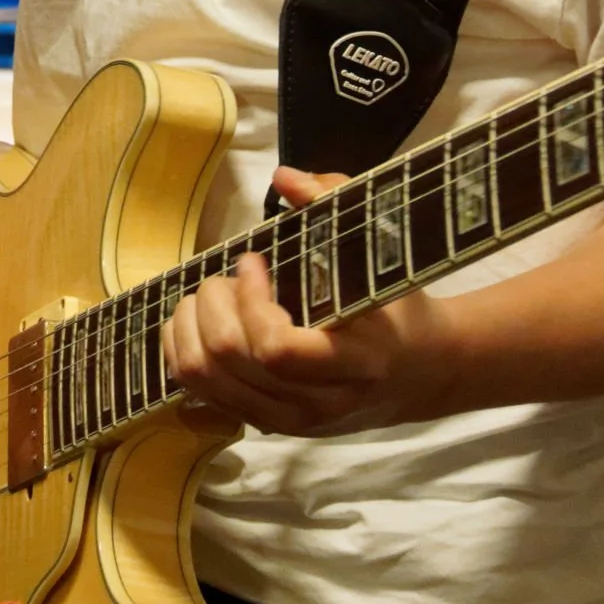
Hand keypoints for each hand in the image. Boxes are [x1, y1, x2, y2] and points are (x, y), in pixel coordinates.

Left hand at [165, 167, 458, 436]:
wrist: (419, 373)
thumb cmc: (396, 306)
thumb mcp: (383, 252)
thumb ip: (337, 206)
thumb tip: (284, 178)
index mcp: (356, 363)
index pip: (278, 351)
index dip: (250, 301)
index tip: (254, 260)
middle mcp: (319, 404)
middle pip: (231, 360)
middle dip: (213, 304)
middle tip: (227, 276)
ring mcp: (289, 422)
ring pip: (206, 380)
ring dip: (190, 326)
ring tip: (212, 295)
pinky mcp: (266, 425)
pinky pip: (201, 394)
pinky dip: (184, 351)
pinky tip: (198, 320)